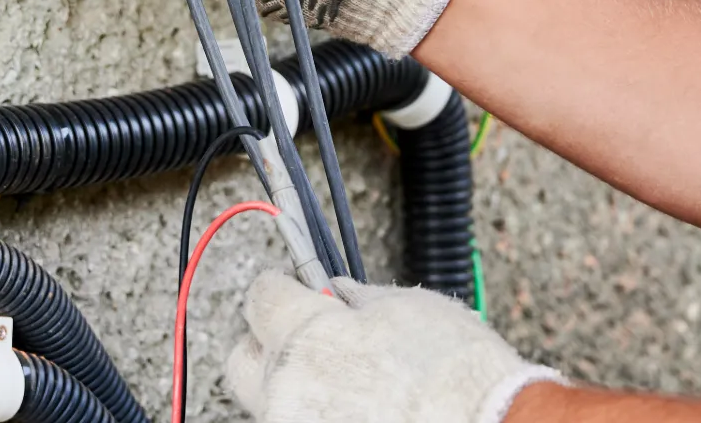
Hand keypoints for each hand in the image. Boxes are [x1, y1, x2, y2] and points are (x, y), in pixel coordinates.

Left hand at [225, 271, 561, 422]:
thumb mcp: (408, 309)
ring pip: (272, 406)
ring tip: (348, 390)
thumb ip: (358, 299)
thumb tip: (340, 294)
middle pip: (242, 360)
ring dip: (296, 392)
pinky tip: (358, 414)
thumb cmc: (458, 377)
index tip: (292, 290)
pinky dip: (318, 419)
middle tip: (306, 341)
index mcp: (302, 334)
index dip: (280, 289)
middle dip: (268, 345)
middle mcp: (284, 389)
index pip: (260, 297)